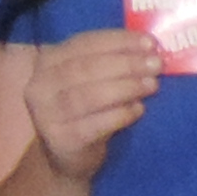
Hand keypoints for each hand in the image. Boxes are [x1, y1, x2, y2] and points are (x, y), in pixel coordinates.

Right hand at [22, 27, 164, 181]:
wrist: (64, 154)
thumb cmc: (85, 109)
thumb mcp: (88, 79)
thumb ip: (108, 61)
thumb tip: (149, 48)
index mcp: (47, 62)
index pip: (83, 43)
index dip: (118, 41)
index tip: (150, 42)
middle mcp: (40, 86)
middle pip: (84, 68)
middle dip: (126, 64)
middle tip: (156, 64)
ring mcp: (47, 114)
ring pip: (88, 95)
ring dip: (125, 87)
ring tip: (152, 85)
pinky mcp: (62, 140)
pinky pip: (94, 125)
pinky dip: (120, 115)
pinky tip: (138, 110)